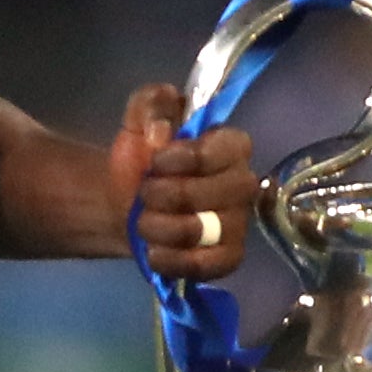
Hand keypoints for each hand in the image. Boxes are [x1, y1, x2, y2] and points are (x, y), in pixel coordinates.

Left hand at [113, 86, 254, 280]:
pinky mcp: (229, 258)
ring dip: (157, 227)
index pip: (212, 154)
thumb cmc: (144, 158)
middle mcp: (244, 183)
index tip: (154, 161)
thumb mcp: (139, 120)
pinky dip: (170, 260)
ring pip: (197, 231)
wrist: (127, 203)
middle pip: (202, 194)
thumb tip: (161, 127)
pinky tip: (154, 251)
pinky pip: (203, 265)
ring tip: (143, 222)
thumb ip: (149, 105)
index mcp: (232, 144)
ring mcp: (239, 224)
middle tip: (144, 194)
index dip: (176, 159)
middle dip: (160, 195)